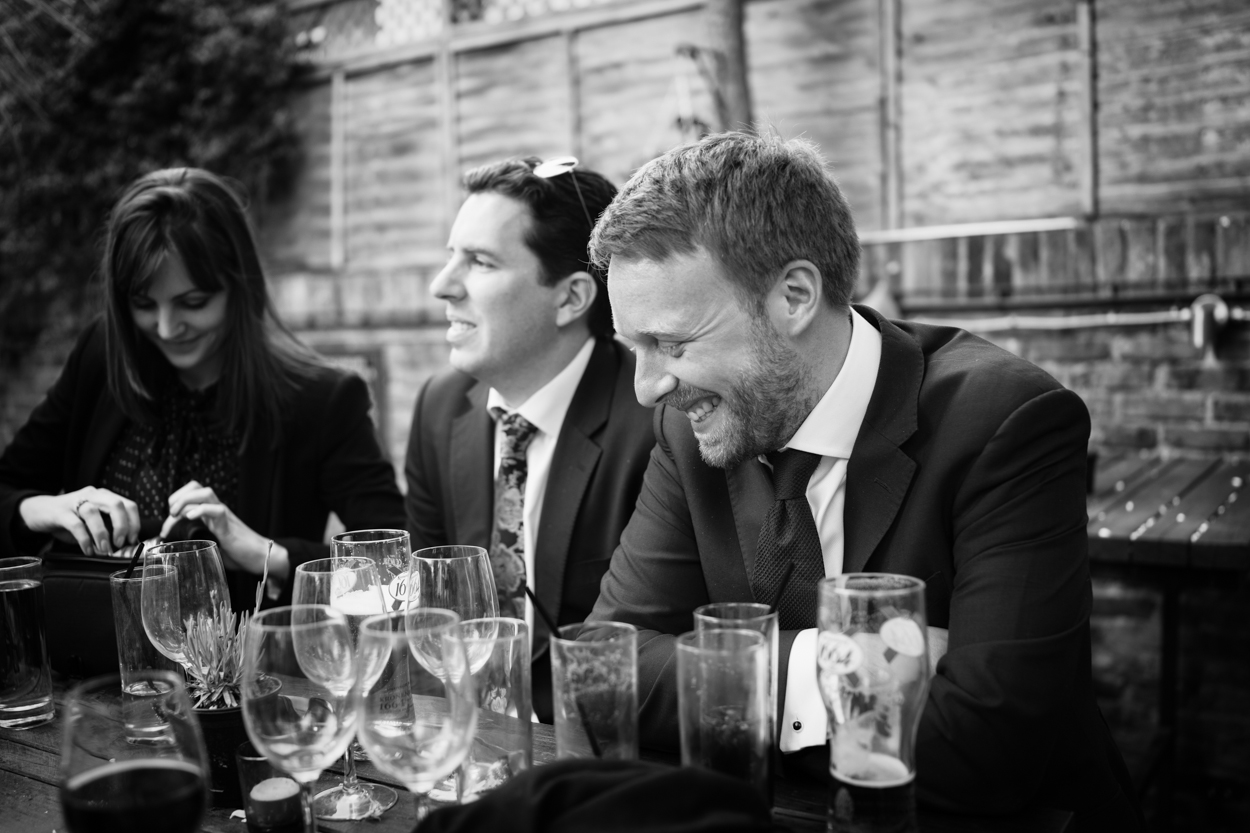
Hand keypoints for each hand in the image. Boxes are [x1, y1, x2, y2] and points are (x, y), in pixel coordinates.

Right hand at [18, 487, 140, 554]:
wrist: (40, 511)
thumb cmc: (71, 518)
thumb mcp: (93, 522)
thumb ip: (108, 529)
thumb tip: (125, 545)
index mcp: (105, 496)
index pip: (128, 505)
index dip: (134, 523)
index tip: (132, 540)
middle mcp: (93, 495)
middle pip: (115, 505)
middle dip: (122, 526)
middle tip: (120, 543)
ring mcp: (75, 502)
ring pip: (93, 512)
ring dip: (102, 533)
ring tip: (104, 549)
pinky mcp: (60, 512)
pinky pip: (75, 524)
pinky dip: (84, 539)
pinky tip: (88, 550)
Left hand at [161, 480, 273, 575]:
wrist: (259, 556)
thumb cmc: (237, 552)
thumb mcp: (212, 544)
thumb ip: (198, 540)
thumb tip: (177, 547)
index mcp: (211, 513)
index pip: (191, 494)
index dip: (175, 503)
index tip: (167, 524)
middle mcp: (217, 510)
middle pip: (196, 486)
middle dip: (178, 496)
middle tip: (171, 515)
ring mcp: (224, 516)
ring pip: (206, 492)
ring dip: (186, 500)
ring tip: (178, 515)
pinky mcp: (229, 526)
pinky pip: (217, 510)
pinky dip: (201, 510)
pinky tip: (191, 518)